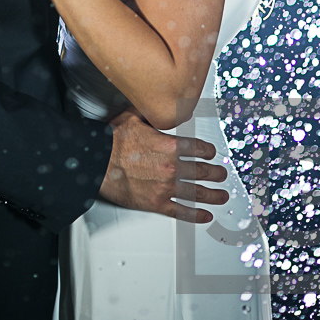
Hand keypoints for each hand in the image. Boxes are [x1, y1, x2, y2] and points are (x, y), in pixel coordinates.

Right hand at [99, 109, 228, 222]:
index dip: (208, 151)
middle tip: (222, 174)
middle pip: (202, 171)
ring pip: (196, 192)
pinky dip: (195, 214)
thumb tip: (158, 104)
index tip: (212, 153)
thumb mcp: (134, 117)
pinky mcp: (156, 203)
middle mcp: (171, 167)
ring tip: (222, 196)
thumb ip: (151, 112)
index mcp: (169, 145)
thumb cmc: (112, 141)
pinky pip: (181, 211)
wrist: (97, 162)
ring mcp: (165, 187)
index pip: (197, 148)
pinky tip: (205, 215)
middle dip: (216, 173)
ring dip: (213, 195)